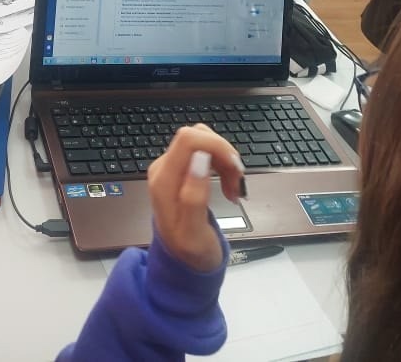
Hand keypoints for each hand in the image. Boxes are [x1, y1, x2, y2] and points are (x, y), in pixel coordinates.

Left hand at [147, 124, 244, 272]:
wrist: (182, 263)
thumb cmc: (191, 254)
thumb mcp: (194, 235)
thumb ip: (194, 198)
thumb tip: (199, 160)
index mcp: (163, 181)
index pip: (188, 139)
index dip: (217, 146)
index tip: (235, 169)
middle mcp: (163, 168)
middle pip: (197, 136)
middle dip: (224, 154)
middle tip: (237, 183)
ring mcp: (171, 167)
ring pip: (203, 142)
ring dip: (225, 160)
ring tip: (234, 188)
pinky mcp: (181, 170)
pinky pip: (204, 153)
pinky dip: (222, 164)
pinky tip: (228, 185)